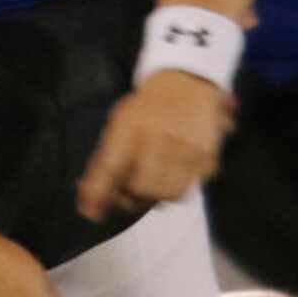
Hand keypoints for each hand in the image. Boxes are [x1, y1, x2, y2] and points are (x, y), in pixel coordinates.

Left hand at [76, 70, 235, 221]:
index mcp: (131, 127)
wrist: (186, 83)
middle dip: (130, 199)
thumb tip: (89, 198)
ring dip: (155, 198)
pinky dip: (176, 188)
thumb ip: (104, 160)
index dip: (99, 194)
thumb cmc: (146, 109)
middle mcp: (161, 138)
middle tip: (125, 194)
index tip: (90, 212)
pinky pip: (191, 187)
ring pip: (170, 194)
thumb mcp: (118, 125)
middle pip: (142, 188)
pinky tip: (170, 174)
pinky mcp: (208, 156)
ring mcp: (188, 148)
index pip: (112, 168)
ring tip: (148, 187)